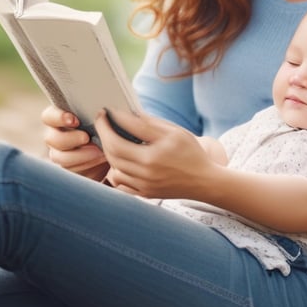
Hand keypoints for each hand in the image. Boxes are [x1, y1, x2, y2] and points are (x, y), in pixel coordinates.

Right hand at [42, 105, 108, 180]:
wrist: (116, 149)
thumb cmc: (107, 127)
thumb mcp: (101, 119)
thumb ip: (94, 115)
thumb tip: (98, 112)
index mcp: (58, 119)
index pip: (48, 116)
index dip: (58, 118)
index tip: (75, 121)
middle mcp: (55, 136)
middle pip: (52, 138)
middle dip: (71, 138)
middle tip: (87, 138)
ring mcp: (59, 154)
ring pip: (59, 157)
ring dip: (80, 155)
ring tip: (99, 151)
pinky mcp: (68, 169)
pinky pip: (70, 170)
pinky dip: (86, 165)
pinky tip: (100, 160)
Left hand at [99, 109, 215, 198]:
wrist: (204, 181)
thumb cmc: (191, 154)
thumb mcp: (175, 132)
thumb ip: (150, 123)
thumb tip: (127, 114)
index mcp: (152, 156)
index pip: (121, 135)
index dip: (109, 121)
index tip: (104, 112)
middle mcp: (146, 172)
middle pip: (112, 151)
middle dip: (104, 134)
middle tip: (102, 123)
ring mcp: (143, 185)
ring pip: (113, 168)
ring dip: (109, 152)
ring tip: (113, 140)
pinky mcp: (144, 194)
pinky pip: (119, 184)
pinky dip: (115, 170)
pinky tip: (122, 160)